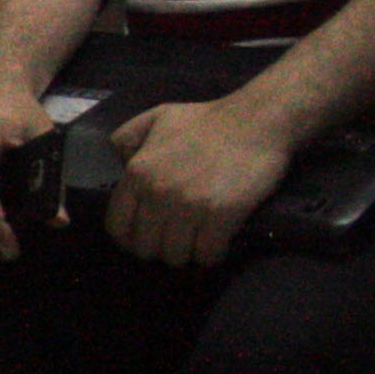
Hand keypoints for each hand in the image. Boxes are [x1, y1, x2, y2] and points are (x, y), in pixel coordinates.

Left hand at [105, 96, 295, 267]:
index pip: (117, 226)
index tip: (145, 239)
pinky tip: (217, 245)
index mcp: (137, 173)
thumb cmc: (207, 118)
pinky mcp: (220, 215)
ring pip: (175, 256)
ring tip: (196, 243)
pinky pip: (207, 254)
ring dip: (186, 254)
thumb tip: (121, 163)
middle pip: (145, 247)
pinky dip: (211, 255)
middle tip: (175, 241)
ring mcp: (188, 206)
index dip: (129, 239)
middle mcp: (156, 193)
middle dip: (159, 249)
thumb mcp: (155, 118)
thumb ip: (128, 138)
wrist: (257, 120)